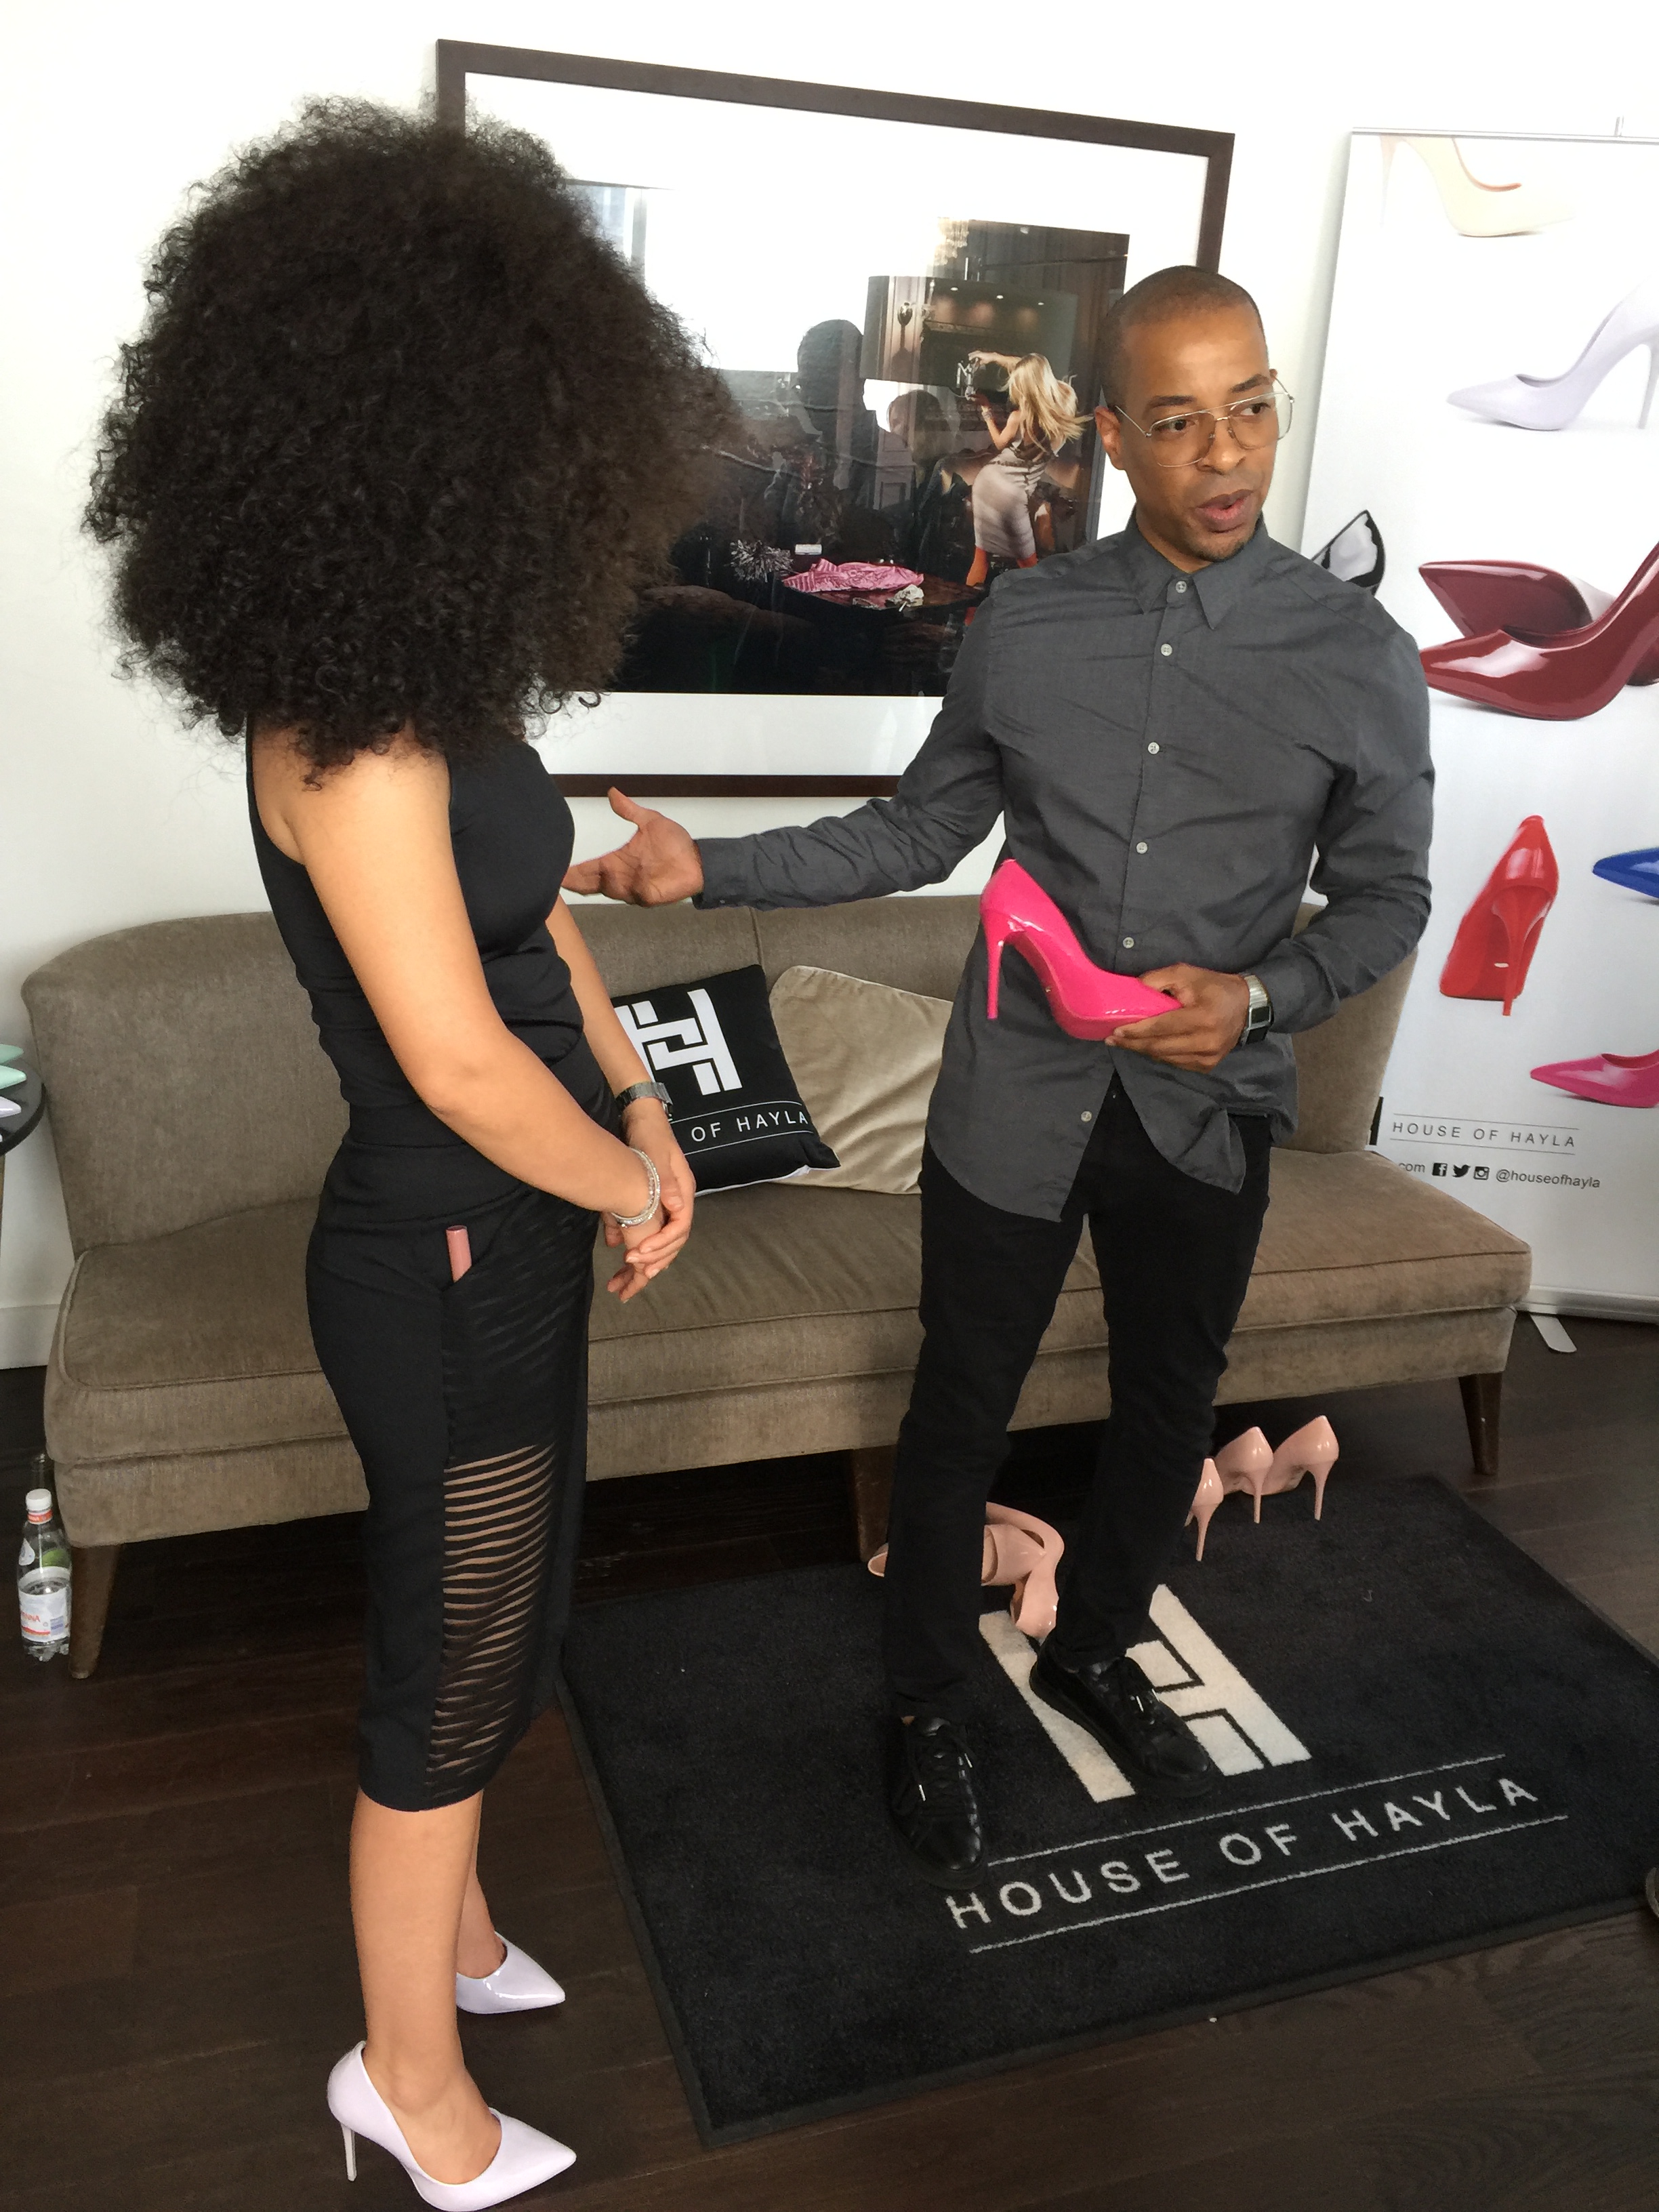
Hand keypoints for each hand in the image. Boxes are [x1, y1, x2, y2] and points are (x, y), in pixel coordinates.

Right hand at [563, 788, 702, 905]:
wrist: (698, 859)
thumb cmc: (675, 844)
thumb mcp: (649, 821)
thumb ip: (629, 810)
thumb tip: (612, 792)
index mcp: (618, 861)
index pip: (590, 868)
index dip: (574, 871)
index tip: (557, 871)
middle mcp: (621, 877)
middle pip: (593, 883)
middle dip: (576, 882)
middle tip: (558, 879)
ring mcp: (634, 889)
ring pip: (608, 889)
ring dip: (596, 881)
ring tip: (578, 874)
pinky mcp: (648, 896)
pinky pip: (631, 896)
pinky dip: (620, 889)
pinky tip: (610, 879)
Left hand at [604, 1101, 693, 1300]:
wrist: (642, 1118)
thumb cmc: (651, 1133)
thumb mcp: (658, 1153)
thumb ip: (666, 1180)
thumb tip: (675, 1204)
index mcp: (683, 1193)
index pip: (679, 1230)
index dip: (660, 1246)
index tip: (636, 1256)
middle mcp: (676, 1203)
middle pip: (670, 1243)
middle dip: (650, 1264)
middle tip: (627, 1279)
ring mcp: (664, 1205)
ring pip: (657, 1242)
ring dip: (641, 1264)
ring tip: (621, 1283)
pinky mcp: (650, 1204)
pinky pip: (644, 1232)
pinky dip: (631, 1245)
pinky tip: (614, 1252)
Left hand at [1110, 966, 1249, 1072]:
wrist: (1246, 1007)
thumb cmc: (1214, 987)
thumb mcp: (1188, 974)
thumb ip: (1160, 978)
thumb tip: (1135, 988)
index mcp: (1203, 1018)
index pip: (1162, 1027)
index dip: (1137, 1030)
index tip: (1116, 1030)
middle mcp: (1207, 1042)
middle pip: (1160, 1047)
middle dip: (1133, 1043)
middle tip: (1112, 1039)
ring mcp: (1208, 1057)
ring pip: (1166, 1057)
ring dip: (1143, 1051)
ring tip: (1124, 1043)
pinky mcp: (1208, 1065)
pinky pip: (1175, 1063)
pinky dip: (1159, 1055)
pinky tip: (1146, 1047)